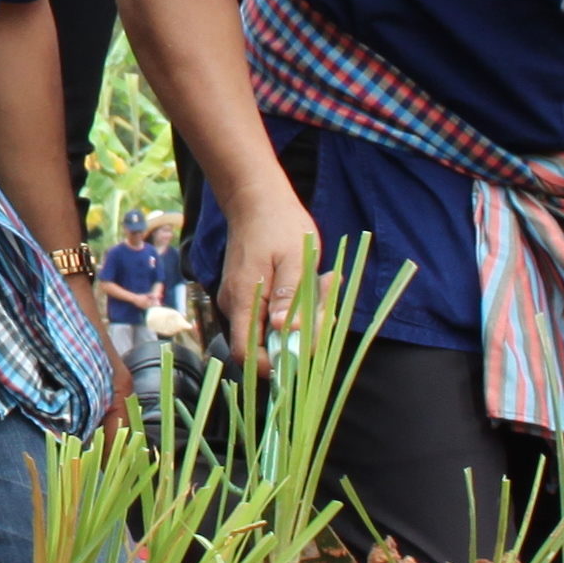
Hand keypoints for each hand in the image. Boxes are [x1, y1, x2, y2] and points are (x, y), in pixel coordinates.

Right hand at [213, 178, 320, 363]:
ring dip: (302, 317)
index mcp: (244, 299)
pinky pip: (271, 312)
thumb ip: (290, 296)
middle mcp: (236, 305)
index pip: (247, 353)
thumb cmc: (278, 224)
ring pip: (272, 327)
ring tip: (322, 285)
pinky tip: (312, 283)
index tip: (305, 352)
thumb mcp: (295, 258)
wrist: (256, 199)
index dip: (273, 364)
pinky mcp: (249, 294)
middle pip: (265, 343)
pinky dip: (294, 305)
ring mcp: (240, 300)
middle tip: (327, 308)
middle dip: (301, 334)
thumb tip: (284, 331)